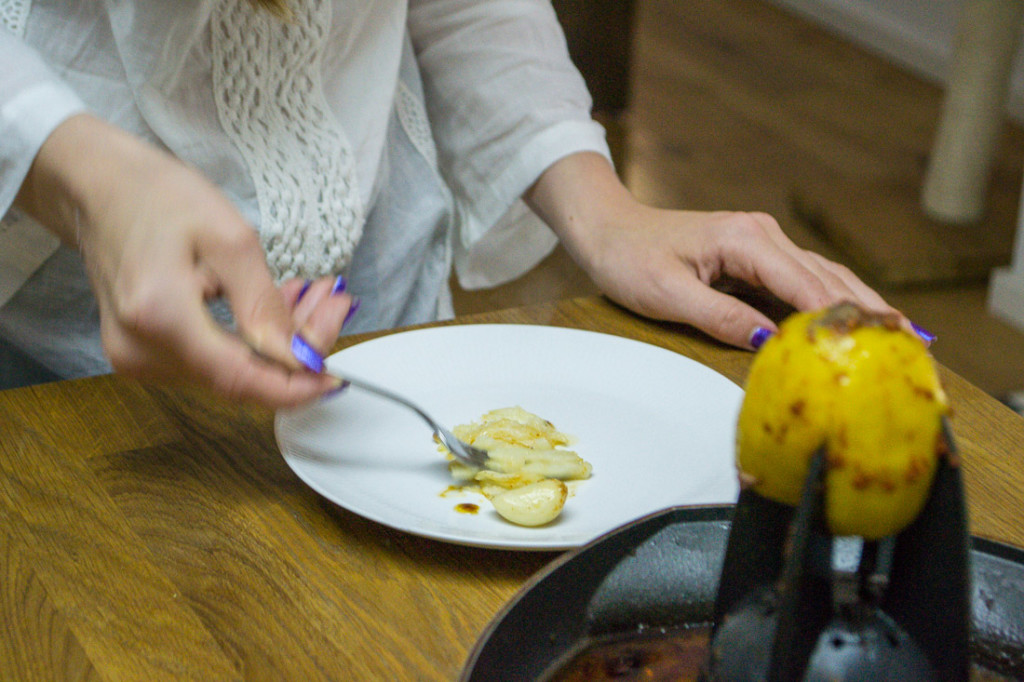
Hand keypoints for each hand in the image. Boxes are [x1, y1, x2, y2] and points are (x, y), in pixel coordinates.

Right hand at [15, 114, 351, 406]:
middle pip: (241, 375)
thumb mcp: (229, 237)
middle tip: (335, 305)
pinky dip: (252, 336)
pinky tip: (279, 306)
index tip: (332, 377)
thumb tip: (298, 354)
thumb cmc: (155, 198)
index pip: (239, 379)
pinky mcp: (145, 352)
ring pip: (232, 368)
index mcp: (159, 318)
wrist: (100, 188)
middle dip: (298, 347)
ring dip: (279, 339)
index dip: (294, 386)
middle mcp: (141, 350)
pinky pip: (213, 358)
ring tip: (313, 296)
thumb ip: (264, 304)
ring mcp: (138, 356)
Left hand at [526, 152, 896, 348]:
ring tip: (898, 334)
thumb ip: (719, 317)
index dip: (843, 314)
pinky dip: (826, 301)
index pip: (805, 283)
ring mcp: (761, 244)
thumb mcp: (667, 295)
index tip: (879, 341)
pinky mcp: (753, 257)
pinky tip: (850, 322)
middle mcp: (762, 235)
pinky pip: (797, 282)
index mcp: (746, 239)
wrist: (608, 230)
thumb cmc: (629, 258)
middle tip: (912, 342)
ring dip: (856, 303)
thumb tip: (767, 341)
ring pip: (819, 276)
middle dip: (868, 308)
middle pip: (827, 276)